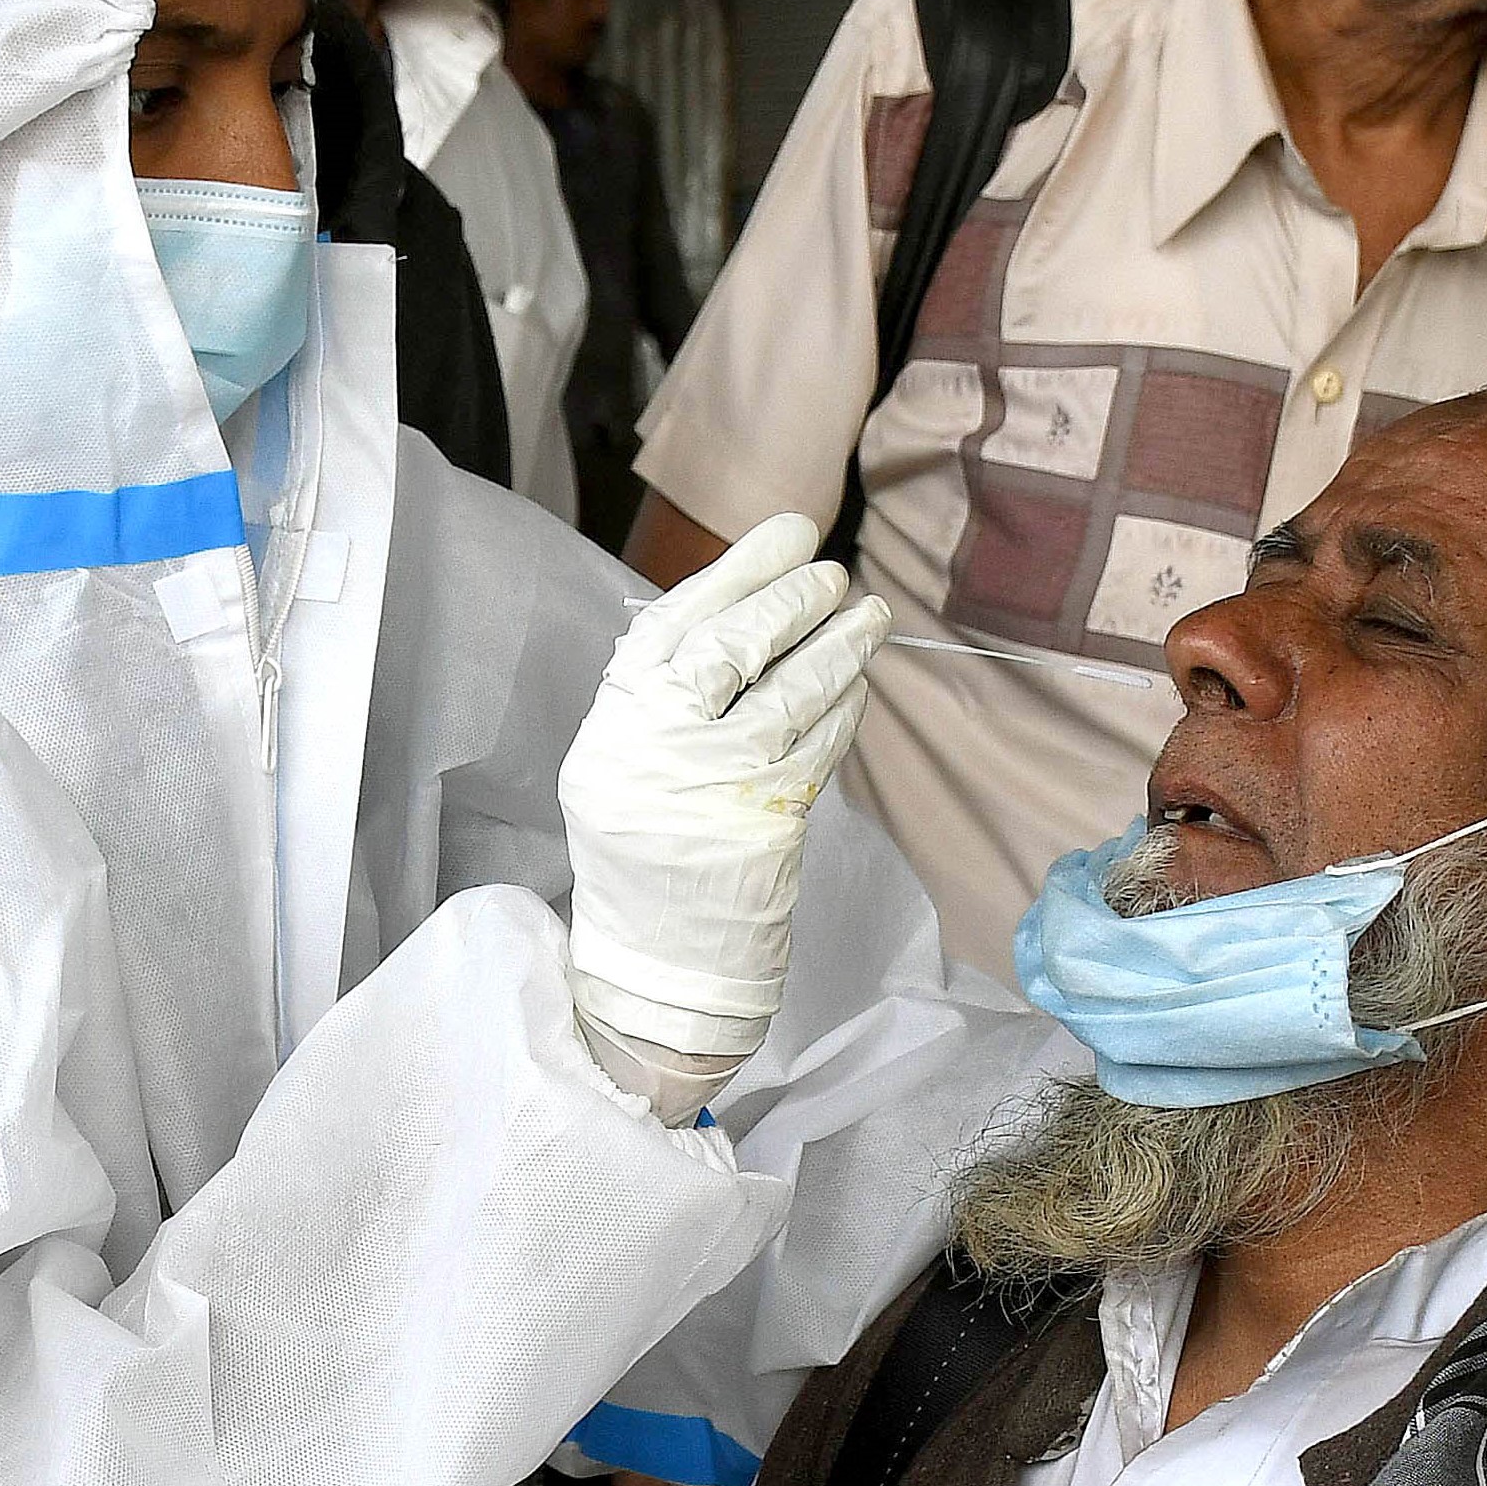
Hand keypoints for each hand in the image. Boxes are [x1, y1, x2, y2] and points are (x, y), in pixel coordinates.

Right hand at [561, 514, 889, 1070]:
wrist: (657, 953)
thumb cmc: (643, 843)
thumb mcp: (621, 756)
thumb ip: (665, 688)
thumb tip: (739, 603)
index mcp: (617, 718)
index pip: (678, 620)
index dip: (739, 568)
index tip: (788, 532)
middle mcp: (657, 744)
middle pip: (733, 647)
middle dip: (792, 599)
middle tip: (832, 572)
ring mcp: (715, 784)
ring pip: (790, 692)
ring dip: (838, 646)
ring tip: (869, 615)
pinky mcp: (769, 822)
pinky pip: (821, 748)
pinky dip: (845, 710)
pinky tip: (858, 687)